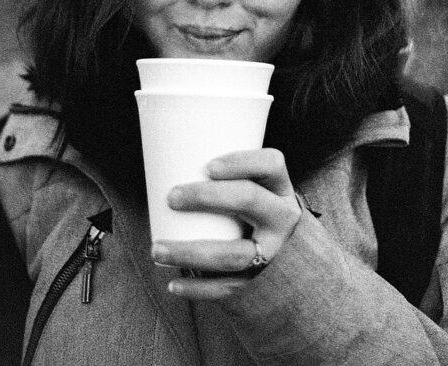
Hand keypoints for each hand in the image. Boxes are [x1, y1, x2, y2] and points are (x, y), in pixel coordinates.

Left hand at [150, 148, 301, 300]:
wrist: (289, 255)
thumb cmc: (254, 210)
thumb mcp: (255, 189)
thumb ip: (223, 177)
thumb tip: (165, 158)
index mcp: (279, 188)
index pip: (271, 164)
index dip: (242, 162)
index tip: (208, 166)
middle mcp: (281, 217)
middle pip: (248, 199)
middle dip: (206, 197)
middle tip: (172, 198)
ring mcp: (273, 251)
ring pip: (234, 254)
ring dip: (191, 253)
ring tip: (157, 249)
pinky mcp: (260, 280)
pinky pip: (229, 287)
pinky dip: (199, 289)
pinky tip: (174, 284)